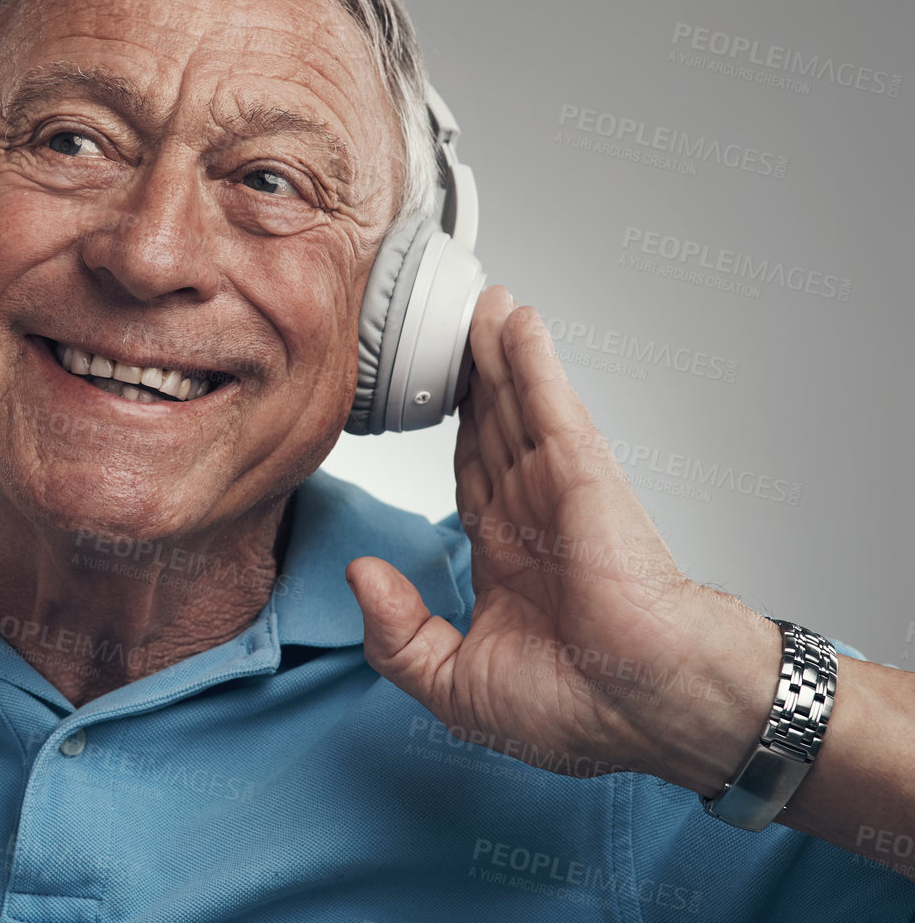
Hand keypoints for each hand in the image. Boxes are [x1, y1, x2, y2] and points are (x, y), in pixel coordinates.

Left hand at [345, 285, 777, 787]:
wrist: (647, 709)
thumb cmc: (578, 709)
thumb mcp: (455, 684)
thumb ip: (398, 633)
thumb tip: (359, 576)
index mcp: (507, 557)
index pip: (470, 473)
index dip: (454, 430)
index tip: (434, 394)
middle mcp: (531, 512)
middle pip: (490, 423)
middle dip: (472, 372)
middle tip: (449, 320)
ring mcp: (557, 487)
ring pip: (515, 401)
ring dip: (498, 348)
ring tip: (480, 297)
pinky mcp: (581, 472)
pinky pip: (550, 404)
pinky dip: (532, 358)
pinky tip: (516, 319)